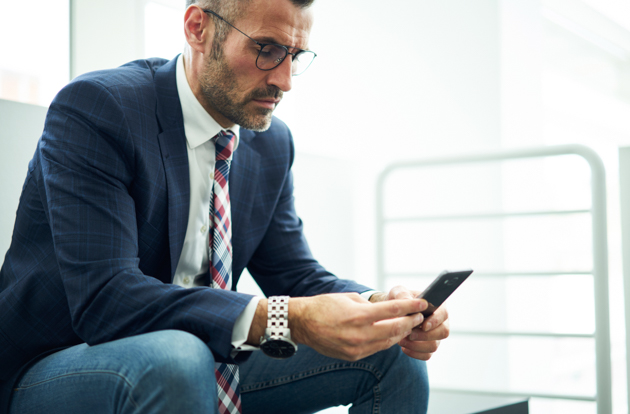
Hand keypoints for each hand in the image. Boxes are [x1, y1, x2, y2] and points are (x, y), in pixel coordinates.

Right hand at [290, 292, 426, 361]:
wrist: (303, 323)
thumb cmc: (325, 306)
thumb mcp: (349, 298)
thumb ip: (371, 306)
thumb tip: (389, 310)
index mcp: (358, 315)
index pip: (392, 311)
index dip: (410, 307)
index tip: (422, 303)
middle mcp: (359, 334)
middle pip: (395, 329)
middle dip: (410, 322)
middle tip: (418, 316)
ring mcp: (356, 347)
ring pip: (388, 342)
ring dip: (400, 333)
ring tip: (408, 325)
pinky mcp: (353, 356)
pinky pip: (376, 349)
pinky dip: (386, 341)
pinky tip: (391, 335)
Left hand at [373, 286, 449, 360]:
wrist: (392, 313)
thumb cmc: (398, 300)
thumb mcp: (398, 292)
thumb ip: (403, 294)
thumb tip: (410, 302)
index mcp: (437, 305)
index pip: (443, 314)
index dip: (436, 321)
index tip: (424, 326)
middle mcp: (440, 321)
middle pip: (443, 332)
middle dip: (426, 335)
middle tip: (410, 334)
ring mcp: (435, 335)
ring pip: (434, 345)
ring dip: (418, 345)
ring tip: (402, 340)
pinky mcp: (428, 346)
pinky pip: (427, 355)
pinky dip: (415, 353)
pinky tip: (404, 348)